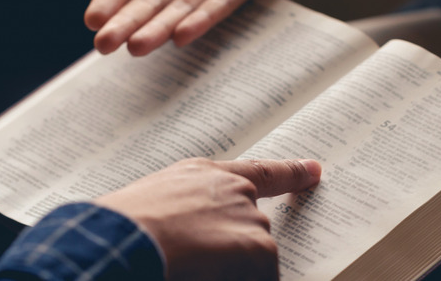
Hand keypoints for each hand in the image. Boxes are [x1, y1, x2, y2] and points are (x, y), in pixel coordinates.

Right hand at [94, 157, 321, 280]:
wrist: (125, 237)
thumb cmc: (125, 225)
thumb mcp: (155, 202)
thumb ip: (189, 209)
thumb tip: (195, 233)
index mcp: (205, 174)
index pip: (259, 172)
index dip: (290, 172)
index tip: (314, 170)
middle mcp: (234, 190)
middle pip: (252, 229)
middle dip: (232, 252)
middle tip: (191, 258)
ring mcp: (249, 217)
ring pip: (254, 256)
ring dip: (233, 269)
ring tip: (189, 266)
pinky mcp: (259, 247)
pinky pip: (261, 275)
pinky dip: (243, 279)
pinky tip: (206, 275)